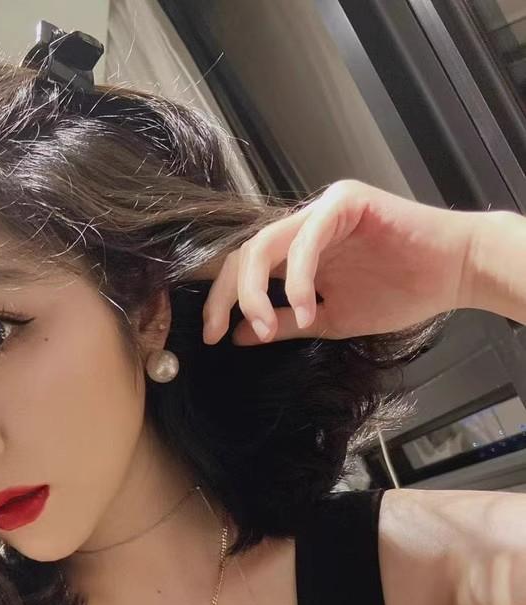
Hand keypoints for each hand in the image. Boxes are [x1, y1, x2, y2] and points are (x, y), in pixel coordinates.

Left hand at [199, 179, 479, 345]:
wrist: (454, 274)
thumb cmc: (401, 292)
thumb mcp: (331, 318)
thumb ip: (285, 323)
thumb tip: (240, 334)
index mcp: (298, 249)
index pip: (244, 267)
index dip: (222, 300)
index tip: (213, 338)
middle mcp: (303, 224)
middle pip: (244, 253)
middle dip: (226, 296)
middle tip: (219, 333)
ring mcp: (323, 210)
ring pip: (266, 243)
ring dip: (255, 290)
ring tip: (266, 328)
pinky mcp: (346, 202)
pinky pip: (307, 239)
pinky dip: (298, 278)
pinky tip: (304, 309)